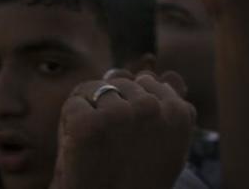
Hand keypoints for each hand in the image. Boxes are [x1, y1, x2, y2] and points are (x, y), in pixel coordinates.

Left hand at [52, 73, 194, 188]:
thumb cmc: (135, 181)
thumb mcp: (166, 147)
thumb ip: (167, 108)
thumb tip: (154, 71)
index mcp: (178, 113)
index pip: (147, 82)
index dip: (132, 106)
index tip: (128, 134)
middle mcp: (153, 108)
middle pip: (122, 82)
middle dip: (110, 104)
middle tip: (110, 144)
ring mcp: (120, 115)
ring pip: (96, 89)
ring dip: (90, 110)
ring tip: (96, 145)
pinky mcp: (88, 124)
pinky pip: (74, 103)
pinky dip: (69, 122)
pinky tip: (79, 147)